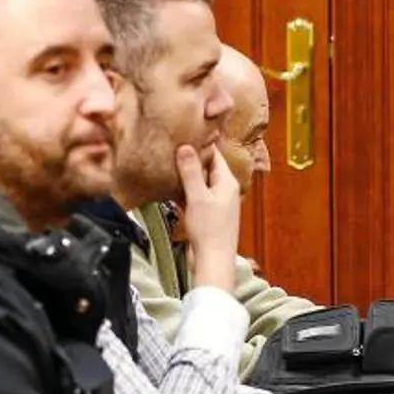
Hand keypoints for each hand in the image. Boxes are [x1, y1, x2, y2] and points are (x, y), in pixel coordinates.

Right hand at [176, 144, 240, 292]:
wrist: (213, 259)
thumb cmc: (209, 228)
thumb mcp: (198, 196)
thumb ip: (191, 172)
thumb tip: (186, 147)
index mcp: (227, 183)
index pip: (215, 156)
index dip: (201, 145)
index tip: (186, 133)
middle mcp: (225, 191)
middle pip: (207, 169)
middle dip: (191, 160)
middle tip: (171, 146)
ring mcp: (216, 204)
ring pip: (199, 184)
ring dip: (185, 177)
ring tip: (166, 163)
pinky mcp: (207, 216)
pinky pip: (194, 198)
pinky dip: (183, 193)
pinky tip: (169, 189)